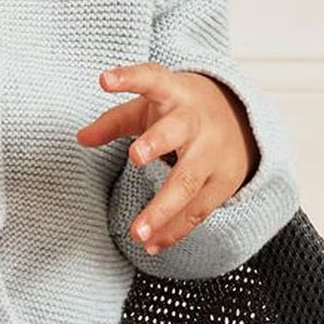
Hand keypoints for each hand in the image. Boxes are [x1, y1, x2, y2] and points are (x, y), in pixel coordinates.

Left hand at [75, 62, 257, 252]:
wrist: (242, 119)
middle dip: (156, 143)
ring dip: (162, 210)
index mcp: (174, 94)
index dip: (129, 78)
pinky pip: (198, 210)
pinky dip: (175, 230)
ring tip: (137, 233)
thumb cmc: (181, 111)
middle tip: (135, 156)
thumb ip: (114, 122)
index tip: (104, 79)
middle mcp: (195, 121)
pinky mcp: (223, 182)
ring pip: (188, 182)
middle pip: (176, 133)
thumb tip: (81, 138)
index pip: (151, 79)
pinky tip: (153, 245)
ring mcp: (212, 153)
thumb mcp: (150, 106)